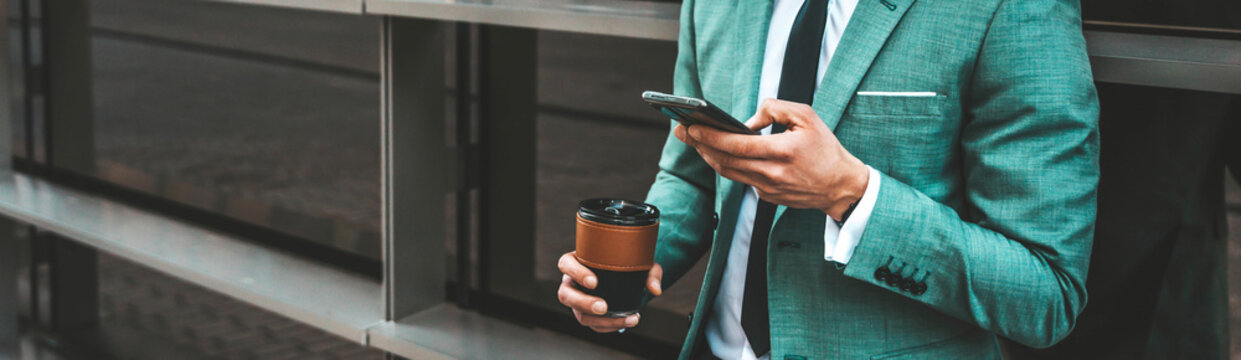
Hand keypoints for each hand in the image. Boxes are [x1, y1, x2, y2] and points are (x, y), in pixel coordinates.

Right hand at [556, 252, 662, 332]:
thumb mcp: (640, 262)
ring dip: (600, 320)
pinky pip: (592, 325)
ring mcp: (577, 300)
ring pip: (579, 314)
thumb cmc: (626, 261)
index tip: (594, 282)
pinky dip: (609, 326)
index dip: (576, 273)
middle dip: (583, 303)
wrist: (626, 274)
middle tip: (604, 307)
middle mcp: (572, 282)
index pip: (565, 264)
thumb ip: (650, 272)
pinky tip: (626, 323)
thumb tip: (655, 289)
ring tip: (624, 320)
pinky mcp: (586, 314)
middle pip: (565, 295)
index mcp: (577, 261)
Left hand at [674, 98, 869, 219]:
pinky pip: (741, 178)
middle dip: (699, 144)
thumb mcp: (807, 117)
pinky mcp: (767, 197)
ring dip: (708, 156)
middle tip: (681, 130)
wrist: (840, 186)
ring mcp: (768, 188)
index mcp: (783, 152)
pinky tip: (717, 152)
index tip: (692, 126)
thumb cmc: (825, 148)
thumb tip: (748, 120)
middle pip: (725, 160)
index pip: (737, 145)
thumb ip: (776, 109)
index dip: (710, 136)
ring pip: (728, 172)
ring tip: (693, 140)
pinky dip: (726, 164)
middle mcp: (772, 173)